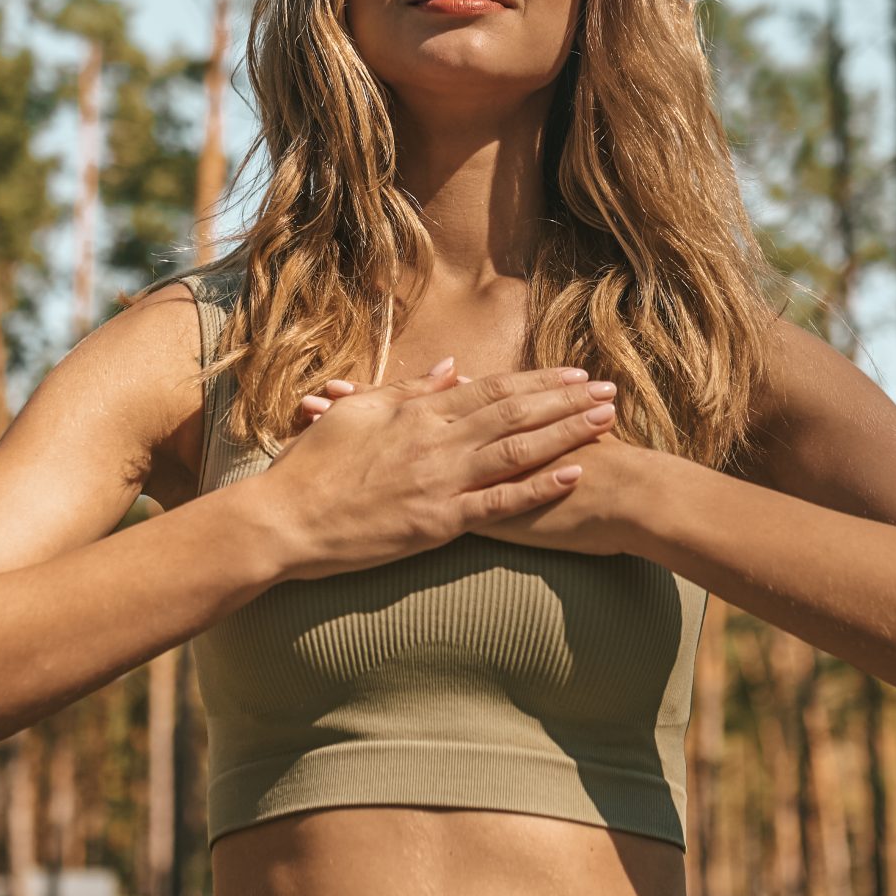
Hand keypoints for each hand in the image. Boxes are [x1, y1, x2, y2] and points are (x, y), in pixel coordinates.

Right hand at [248, 357, 623, 581]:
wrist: (285, 520)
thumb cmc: (313, 466)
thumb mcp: (359, 414)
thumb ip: (409, 393)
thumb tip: (449, 372)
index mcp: (419, 414)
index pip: (492, 389)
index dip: (538, 380)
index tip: (575, 372)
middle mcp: (438, 443)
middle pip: (516, 414)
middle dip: (567, 400)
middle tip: (610, 390)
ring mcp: (441, 483)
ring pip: (517, 451)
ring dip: (565, 433)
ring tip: (604, 421)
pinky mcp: (438, 523)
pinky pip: (499, 503)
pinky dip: (538, 488)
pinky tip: (573, 474)